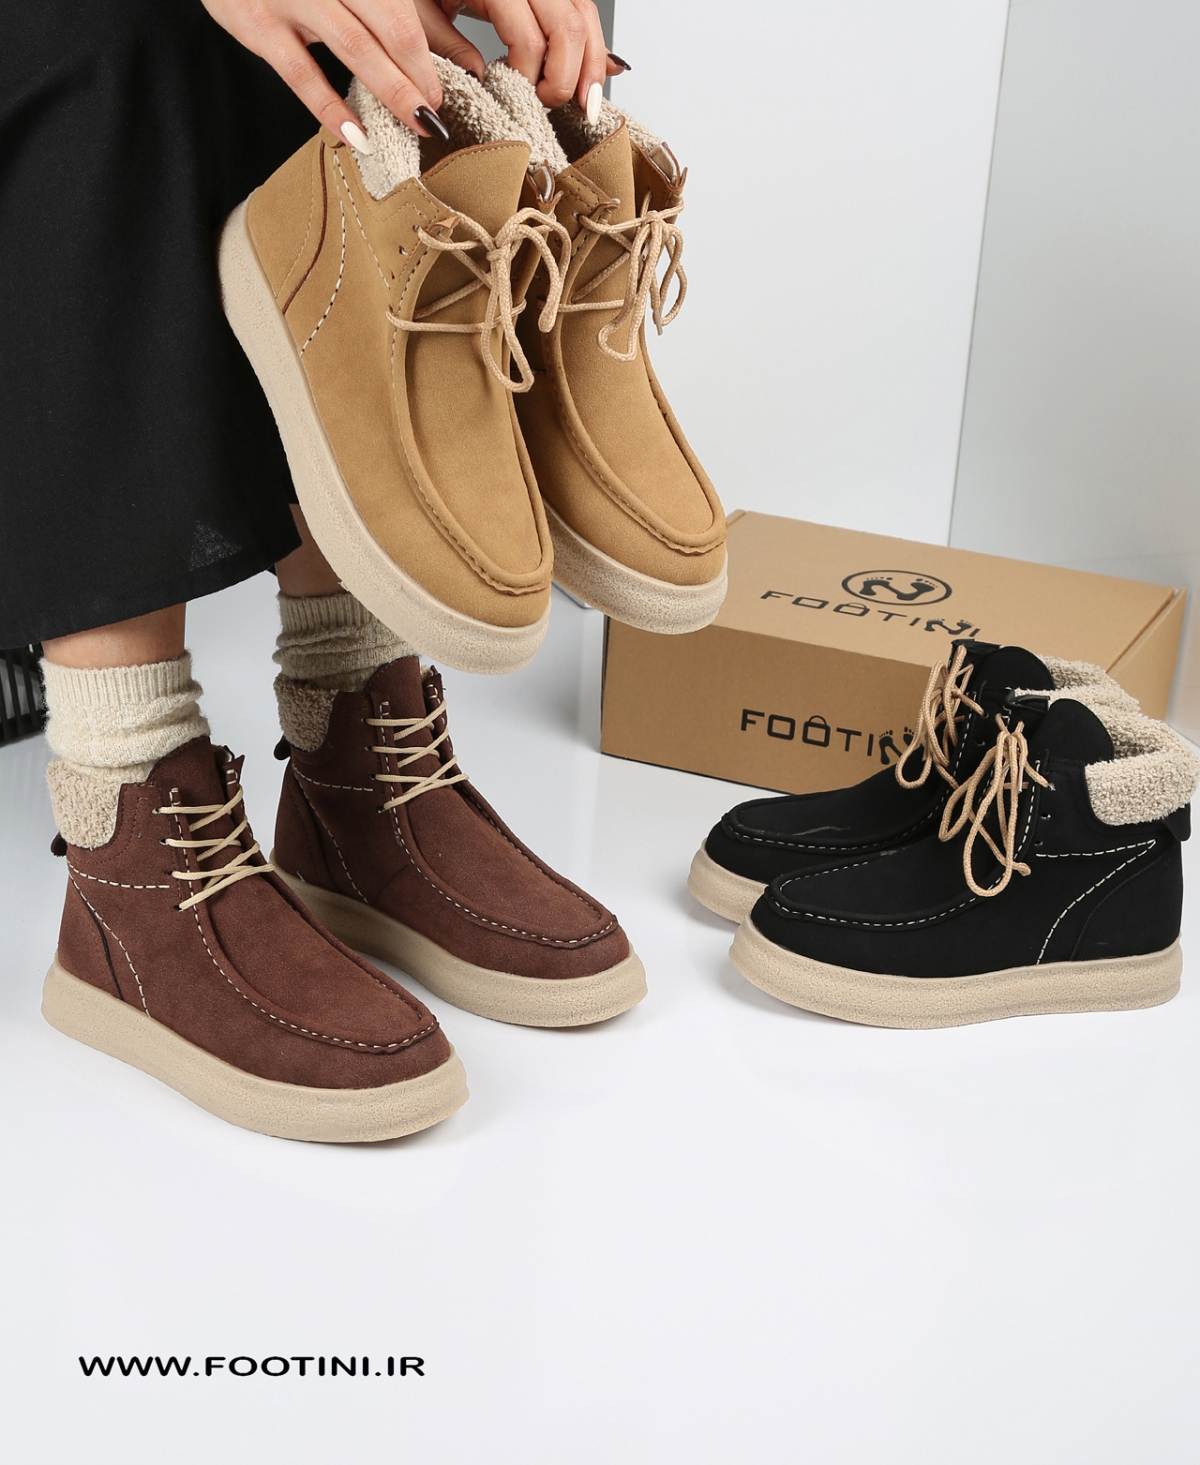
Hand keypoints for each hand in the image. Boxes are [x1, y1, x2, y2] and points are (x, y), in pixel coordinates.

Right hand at [201, 0, 483, 140]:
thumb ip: (392, 11)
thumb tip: (461, 60)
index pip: (403, 9)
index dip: (430, 52)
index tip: (445, 90)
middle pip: (389, 25)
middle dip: (419, 75)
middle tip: (436, 115)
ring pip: (353, 46)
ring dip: (390, 91)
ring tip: (416, 126)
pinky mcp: (256, 22)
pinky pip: (302, 73)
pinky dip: (331, 108)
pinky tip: (357, 137)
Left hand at [448, 2, 622, 108]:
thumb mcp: (418, 12)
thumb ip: (448, 46)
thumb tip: (483, 80)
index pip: (530, 40)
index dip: (531, 80)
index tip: (519, 102)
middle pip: (569, 27)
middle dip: (568, 76)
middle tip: (550, 105)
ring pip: (585, 15)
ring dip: (590, 63)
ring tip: (585, 102)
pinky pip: (583, 8)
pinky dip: (593, 43)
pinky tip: (601, 70)